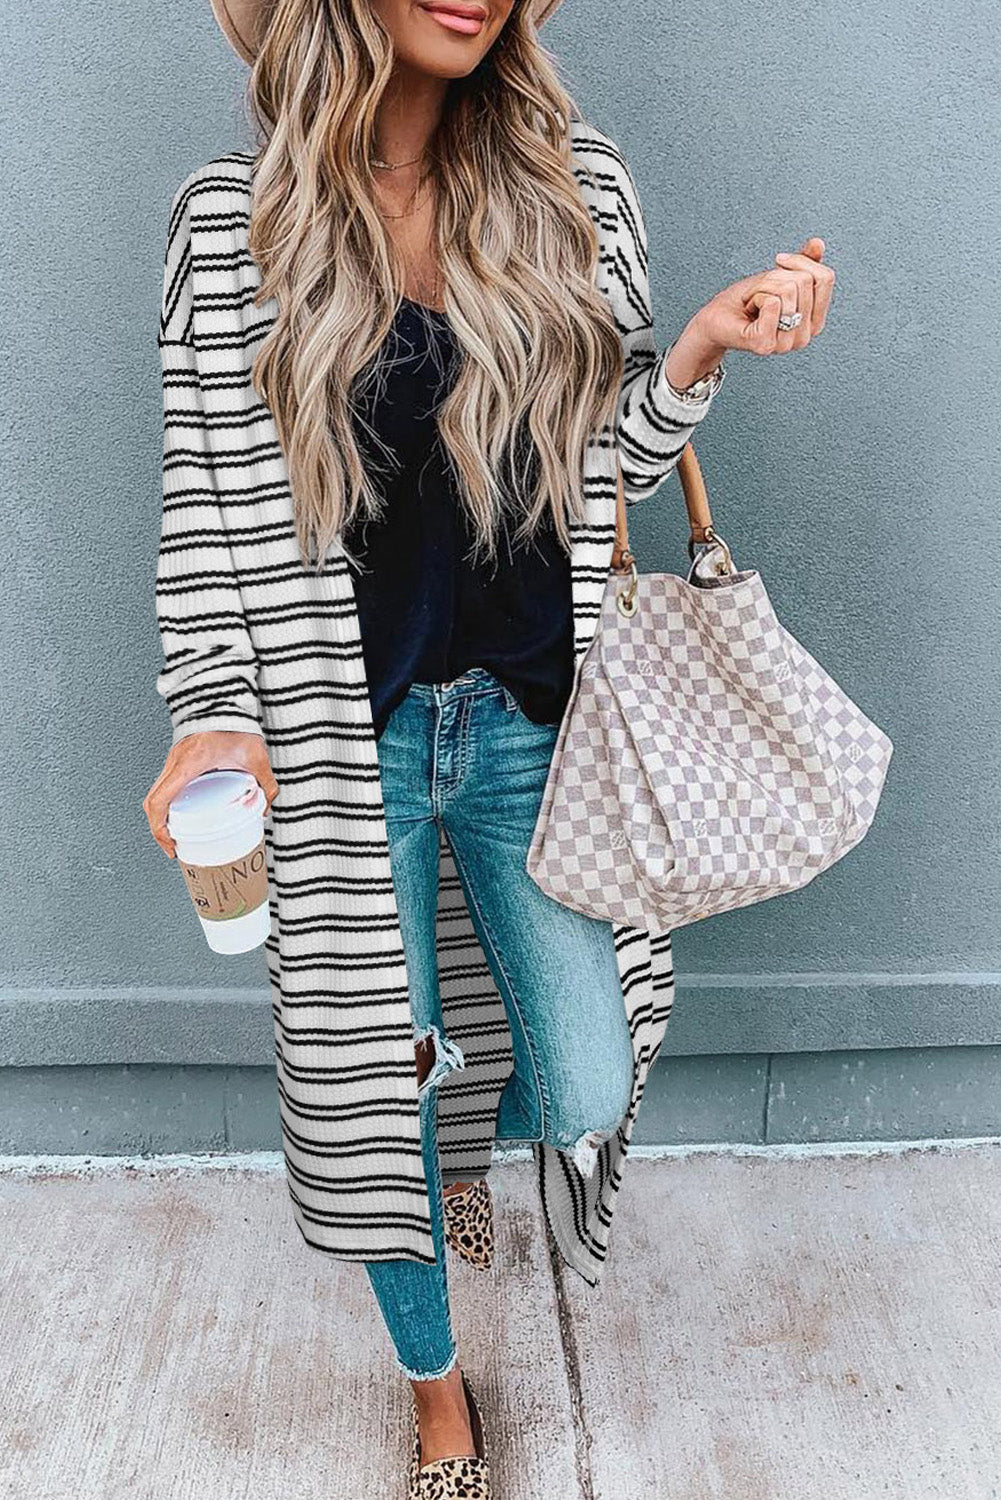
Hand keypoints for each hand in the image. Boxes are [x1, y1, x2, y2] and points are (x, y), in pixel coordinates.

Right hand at [144, 731, 279, 858]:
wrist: (224, 698)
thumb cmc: (235, 722)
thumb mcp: (255, 756)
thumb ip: (265, 783)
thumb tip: (265, 808)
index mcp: (188, 764)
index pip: (160, 800)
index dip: (159, 828)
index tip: (171, 845)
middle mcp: (175, 762)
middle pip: (152, 801)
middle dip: (158, 829)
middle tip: (174, 847)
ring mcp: (173, 760)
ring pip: (154, 793)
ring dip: (160, 816)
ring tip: (176, 835)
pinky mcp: (177, 759)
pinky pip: (163, 784)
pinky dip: (166, 803)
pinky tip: (182, 813)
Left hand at [665, 237, 835, 387]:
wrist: (717, 318)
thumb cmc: (746, 301)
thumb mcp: (779, 276)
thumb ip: (803, 263)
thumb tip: (818, 244)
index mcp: (815, 322)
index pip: (826, 278)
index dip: (801, 261)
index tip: (779, 262)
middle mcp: (805, 337)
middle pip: (803, 282)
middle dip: (775, 278)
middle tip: (760, 293)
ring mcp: (786, 344)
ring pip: (787, 290)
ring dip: (763, 288)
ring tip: (754, 303)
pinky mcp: (765, 344)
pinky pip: (772, 303)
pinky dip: (755, 297)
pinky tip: (749, 310)